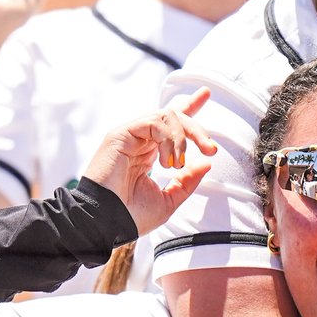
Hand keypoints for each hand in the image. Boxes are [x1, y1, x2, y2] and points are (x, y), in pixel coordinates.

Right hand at [83, 89, 217, 235]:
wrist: (106, 223)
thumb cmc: (131, 216)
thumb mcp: (168, 200)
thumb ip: (187, 181)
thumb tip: (206, 163)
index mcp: (150, 153)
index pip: (171, 124)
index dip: (189, 106)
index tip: (205, 93)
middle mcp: (140, 140)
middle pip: (173, 115)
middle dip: (197, 130)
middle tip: (210, 149)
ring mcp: (129, 135)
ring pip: (166, 115)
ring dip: (182, 138)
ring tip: (177, 163)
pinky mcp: (120, 134)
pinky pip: (153, 122)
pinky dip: (168, 139)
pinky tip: (166, 160)